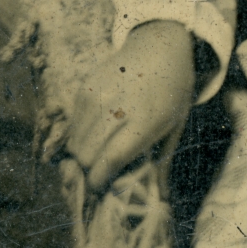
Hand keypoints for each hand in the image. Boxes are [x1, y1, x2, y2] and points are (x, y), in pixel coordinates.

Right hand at [67, 21, 196, 191]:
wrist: (161, 47)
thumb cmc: (172, 91)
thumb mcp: (174, 127)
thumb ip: (161, 163)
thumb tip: (159, 200)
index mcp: (142, 121)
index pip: (109, 161)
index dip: (100, 181)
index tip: (102, 188)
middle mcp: (115, 108)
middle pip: (85, 156)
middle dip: (90, 170)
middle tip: (103, 170)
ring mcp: (95, 96)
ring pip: (73, 142)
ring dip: (83, 153)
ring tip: (101, 150)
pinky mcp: (83, 88)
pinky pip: (72, 124)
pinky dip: (80, 134)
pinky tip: (99, 128)